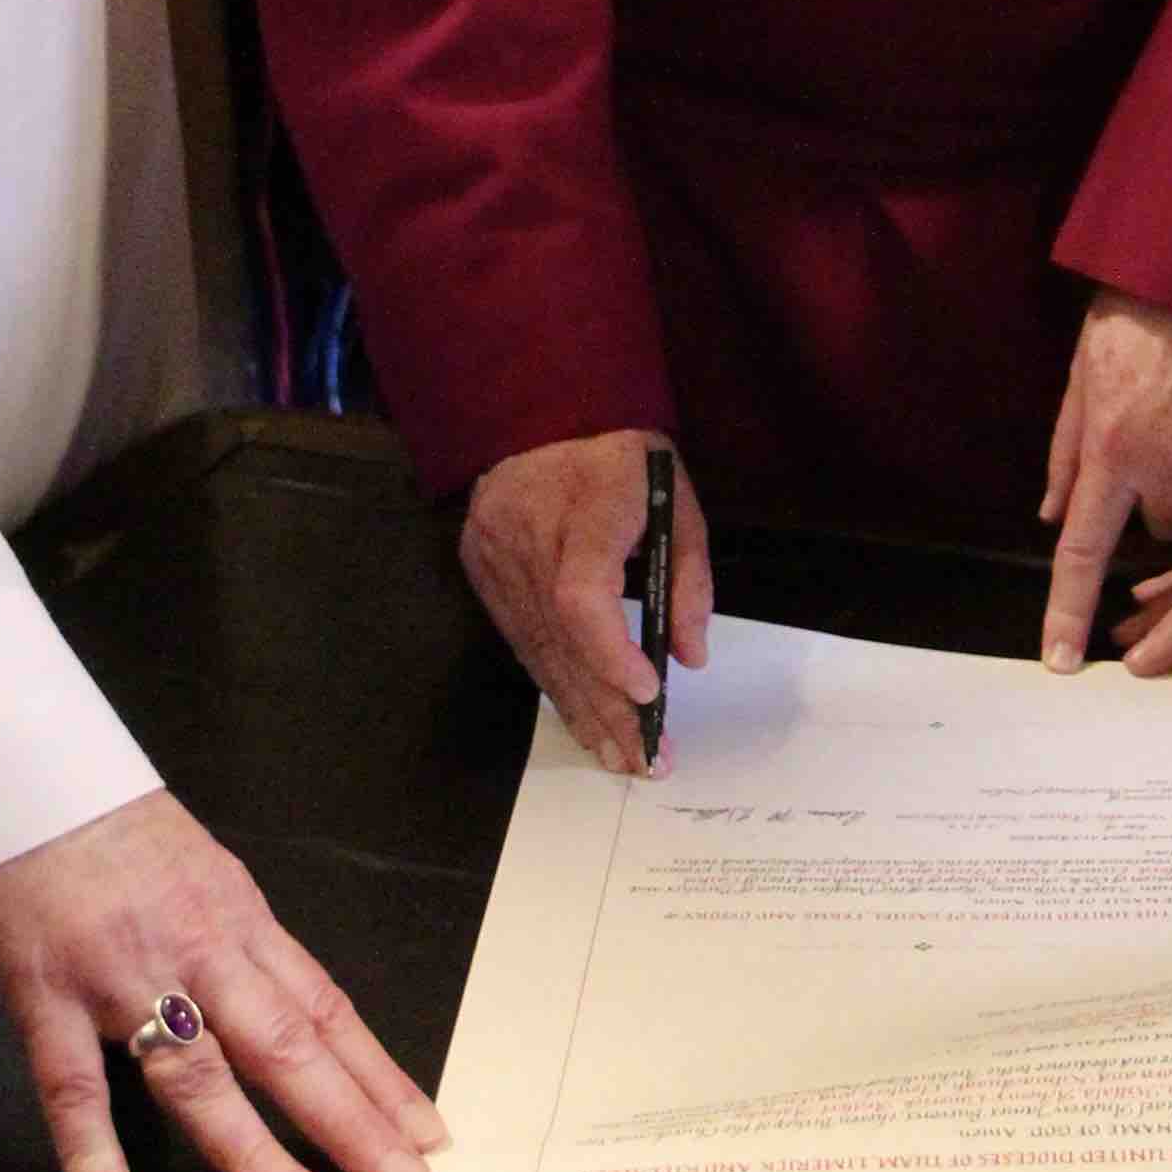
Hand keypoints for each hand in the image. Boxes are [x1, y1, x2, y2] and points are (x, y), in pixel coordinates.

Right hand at [0, 789, 446, 1171]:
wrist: (14, 764)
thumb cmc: (96, 816)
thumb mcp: (191, 866)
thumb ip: (227, 937)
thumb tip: (268, 998)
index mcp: (236, 918)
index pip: (325, 1009)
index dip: (378, 1075)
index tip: (425, 1132)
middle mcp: (197, 948)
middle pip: (289, 1047)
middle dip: (354, 1123)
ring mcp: (123, 973)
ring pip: (202, 1077)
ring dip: (257, 1153)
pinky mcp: (48, 991)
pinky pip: (74, 1088)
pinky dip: (96, 1158)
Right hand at [461, 429, 713, 777]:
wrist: (540, 411)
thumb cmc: (621, 456)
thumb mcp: (676, 499)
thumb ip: (688, 577)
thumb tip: (691, 656)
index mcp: (585, 511)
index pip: (582, 597)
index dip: (612, 654)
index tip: (651, 691)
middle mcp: (529, 539)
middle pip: (562, 641)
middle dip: (609, 708)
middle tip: (648, 761)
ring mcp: (496, 557)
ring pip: (537, 649)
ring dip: (580, 710)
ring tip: (619, 758)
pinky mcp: (480, 569)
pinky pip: (519, 639)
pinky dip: (552, 681)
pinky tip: (580, 719)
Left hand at [1038, 293, 1171, 671]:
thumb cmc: (1134, 318)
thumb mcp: (1081, 379)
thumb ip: (1068, 453)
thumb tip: (1050, 514)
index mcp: (1110, 452)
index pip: (1082, 550)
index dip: (1068, 609)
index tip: (1064, 661)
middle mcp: (1167, 465)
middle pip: (1168, 525)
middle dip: (1164, 495)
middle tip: (1164, 436)